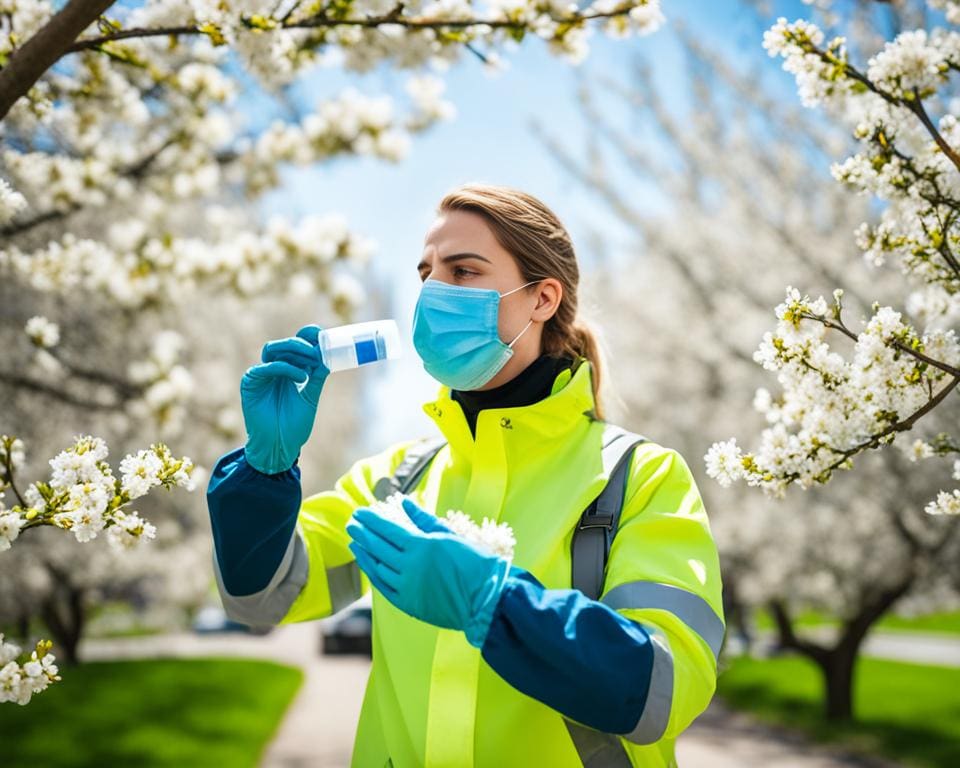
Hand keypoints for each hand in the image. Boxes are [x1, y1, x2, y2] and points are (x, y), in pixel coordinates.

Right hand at [241, 324, 329, 473]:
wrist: (281, 446)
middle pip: (284, 344)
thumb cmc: (294, 424)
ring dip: (293, 350)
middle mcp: (274, 369)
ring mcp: (261, 375)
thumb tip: (328, 356)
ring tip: (311, 361)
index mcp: (288, 370)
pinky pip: (265, 368)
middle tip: (317, 351)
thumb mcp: (311, 396)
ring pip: (273, 349)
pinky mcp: (250, 383)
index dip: (306, 336)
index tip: (321, 335)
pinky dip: (284, 368)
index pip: (295, 345)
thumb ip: (317, 376)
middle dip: (302, 344)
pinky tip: (300, 377)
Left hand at [346, 497, 510, 647]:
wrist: (485, 598)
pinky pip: (384, 587)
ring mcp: (407, 587)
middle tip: (352, 523)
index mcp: (421, 546)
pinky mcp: (409, 604)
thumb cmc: (474, 563)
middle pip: (378, 547)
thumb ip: (424, 520)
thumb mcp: (450, 535)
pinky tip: (368, 565)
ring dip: (364, 554)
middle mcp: (409, 567)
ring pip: (377, 568)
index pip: (387, 530)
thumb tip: (405, 504)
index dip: (371, 520)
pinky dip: (374, 575)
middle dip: (362, 533)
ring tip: (355, 543)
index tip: (360, 512)